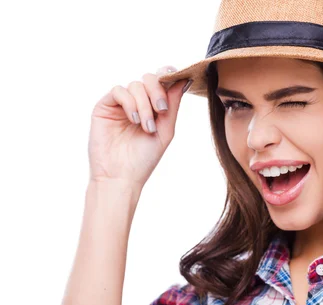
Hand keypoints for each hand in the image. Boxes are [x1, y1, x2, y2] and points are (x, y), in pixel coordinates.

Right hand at [88, 65, 191, 189]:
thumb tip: (185, 79)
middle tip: (162, 110)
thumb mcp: (166, 129)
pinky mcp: (105, 106)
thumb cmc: (145, 158)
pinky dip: (130, 103)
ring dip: (144, 105)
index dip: (169, 76)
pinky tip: (134, 120)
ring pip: (135, 85)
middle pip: (149, 79)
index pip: (161, 82)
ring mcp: (121, 103)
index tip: (178, 79)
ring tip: (146, 126)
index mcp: (153, 107)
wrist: (121, 176)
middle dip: (158, 92)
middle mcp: (137, 102)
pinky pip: (119, 91)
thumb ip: (173, 104)